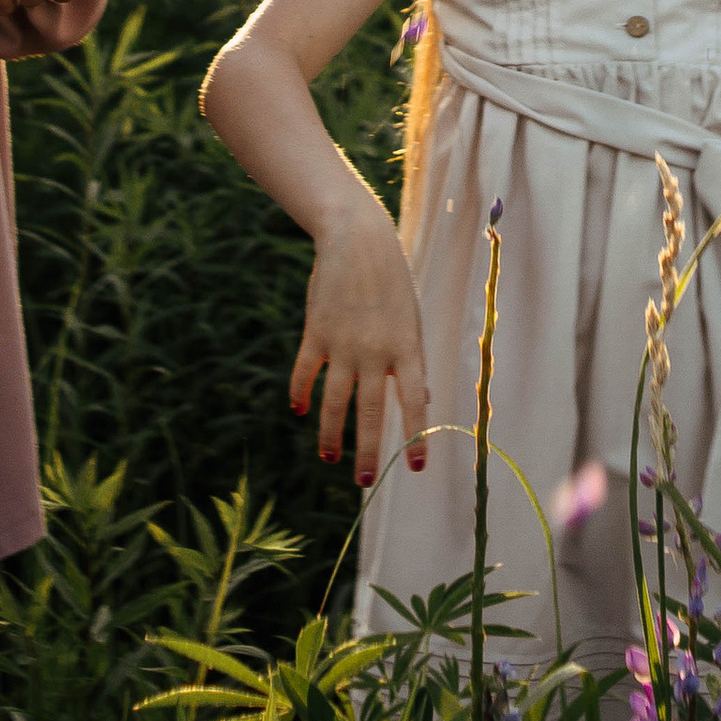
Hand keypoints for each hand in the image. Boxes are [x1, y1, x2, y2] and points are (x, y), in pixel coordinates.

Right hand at [289, 200, 429, 488]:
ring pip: (334, 403)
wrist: (358, 240)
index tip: (416, 467)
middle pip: (370, 412)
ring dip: (330, 435)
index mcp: (406, 347)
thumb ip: (411, 361)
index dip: (416, 436)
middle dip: (367, 450)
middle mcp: (374, 351)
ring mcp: (342, 343)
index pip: (414, 401)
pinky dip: (301, 394)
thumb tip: (421, 402)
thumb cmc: (391, 283)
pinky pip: (305, 373)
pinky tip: (300, 409)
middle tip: (365, 480)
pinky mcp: (316, 333)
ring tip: (329, 458)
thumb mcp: (411, 319)